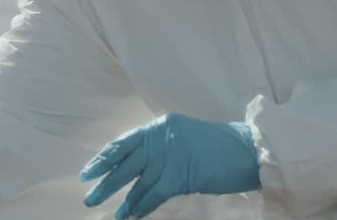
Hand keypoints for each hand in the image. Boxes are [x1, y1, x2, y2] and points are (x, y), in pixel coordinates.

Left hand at [80, 113, 259, 218]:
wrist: (248, 150)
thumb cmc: (220, 147)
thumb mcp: (185, 138)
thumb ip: (162, 147)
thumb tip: (139, 167)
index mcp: (160, 125)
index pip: (123, 142)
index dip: (103, 159)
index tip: (88, 171)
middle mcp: (161, 137)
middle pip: (124, 163)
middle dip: (105, 181)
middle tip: (89, 196)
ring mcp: (169, 155)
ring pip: (136, 182)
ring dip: (123, 201)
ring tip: (111, 213)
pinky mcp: (179, 175)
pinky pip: (154, 195)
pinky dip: (141, 207)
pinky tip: (130, 216)